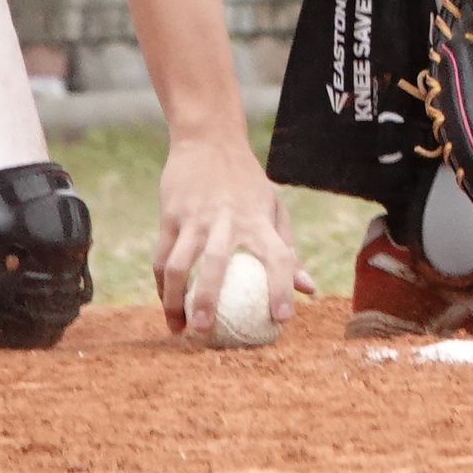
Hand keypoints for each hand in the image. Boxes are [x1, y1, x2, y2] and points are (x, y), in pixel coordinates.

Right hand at [151, 129, 295, 336]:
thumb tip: (309, 290)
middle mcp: (226, 220)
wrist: (209, 141)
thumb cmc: (248, 183)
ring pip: (177, 265)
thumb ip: (288, 249)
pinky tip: (168, 306)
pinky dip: (162, 287)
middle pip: (215, 264)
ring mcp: (195, 218)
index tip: (282, 319)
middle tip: (208, 332)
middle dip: (208, 300)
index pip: (278, 256)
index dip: (282, 287)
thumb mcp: (274, 207)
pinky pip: (162, 258)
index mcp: (259, 219)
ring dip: (174, 300)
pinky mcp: (170, 217)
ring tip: (180, 329)